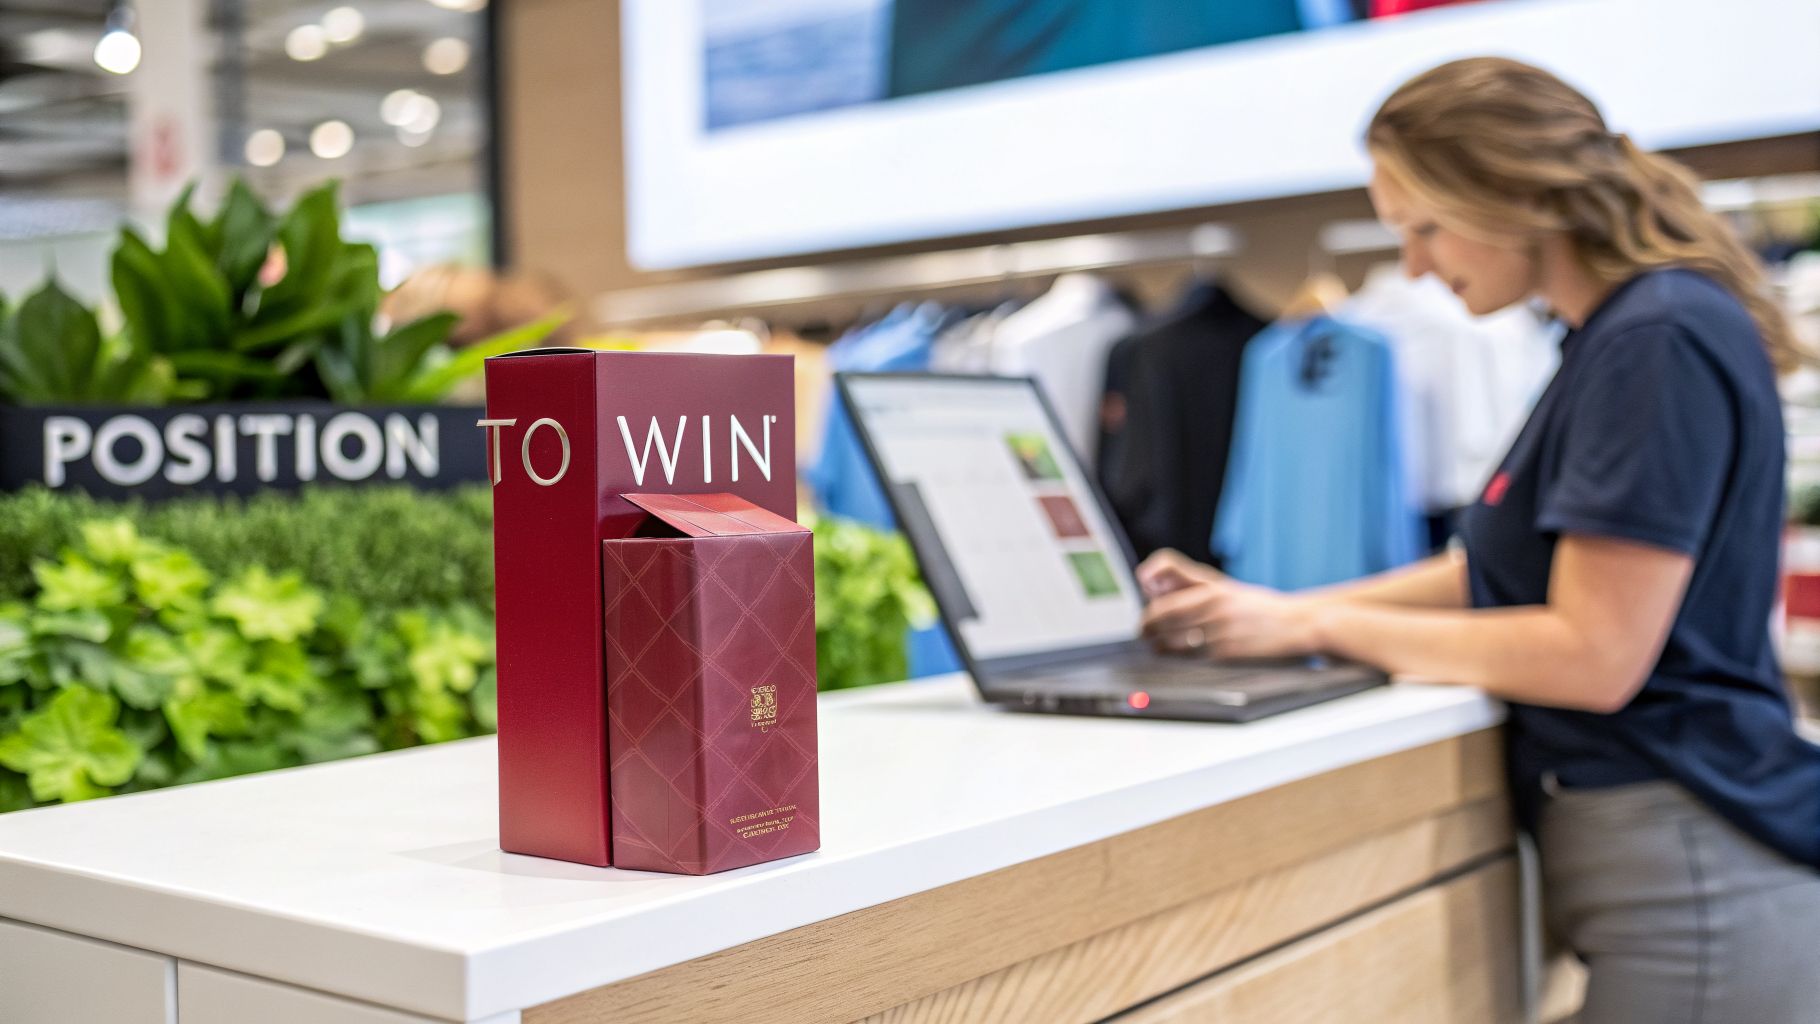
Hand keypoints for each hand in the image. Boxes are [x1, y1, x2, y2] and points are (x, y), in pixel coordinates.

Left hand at [1137, 554, 1322, 658]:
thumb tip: (1155, 585)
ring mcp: (1220, 632)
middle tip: (1143, 633)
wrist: (1298, 623)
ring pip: (1173, 641)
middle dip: (1147, 628)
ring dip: (1158, 645)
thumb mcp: (1226, 587)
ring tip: (1155, 646)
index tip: (1143, 614)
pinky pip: (1191, 658)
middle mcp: (1214, 607)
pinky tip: (1175, 658)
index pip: (1165, 596)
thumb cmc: (1259, 606)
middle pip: (1163, 618)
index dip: (1148, 608)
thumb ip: (1191, 585)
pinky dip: (1178, 658)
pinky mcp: (1227, 654)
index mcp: (1212, 588)